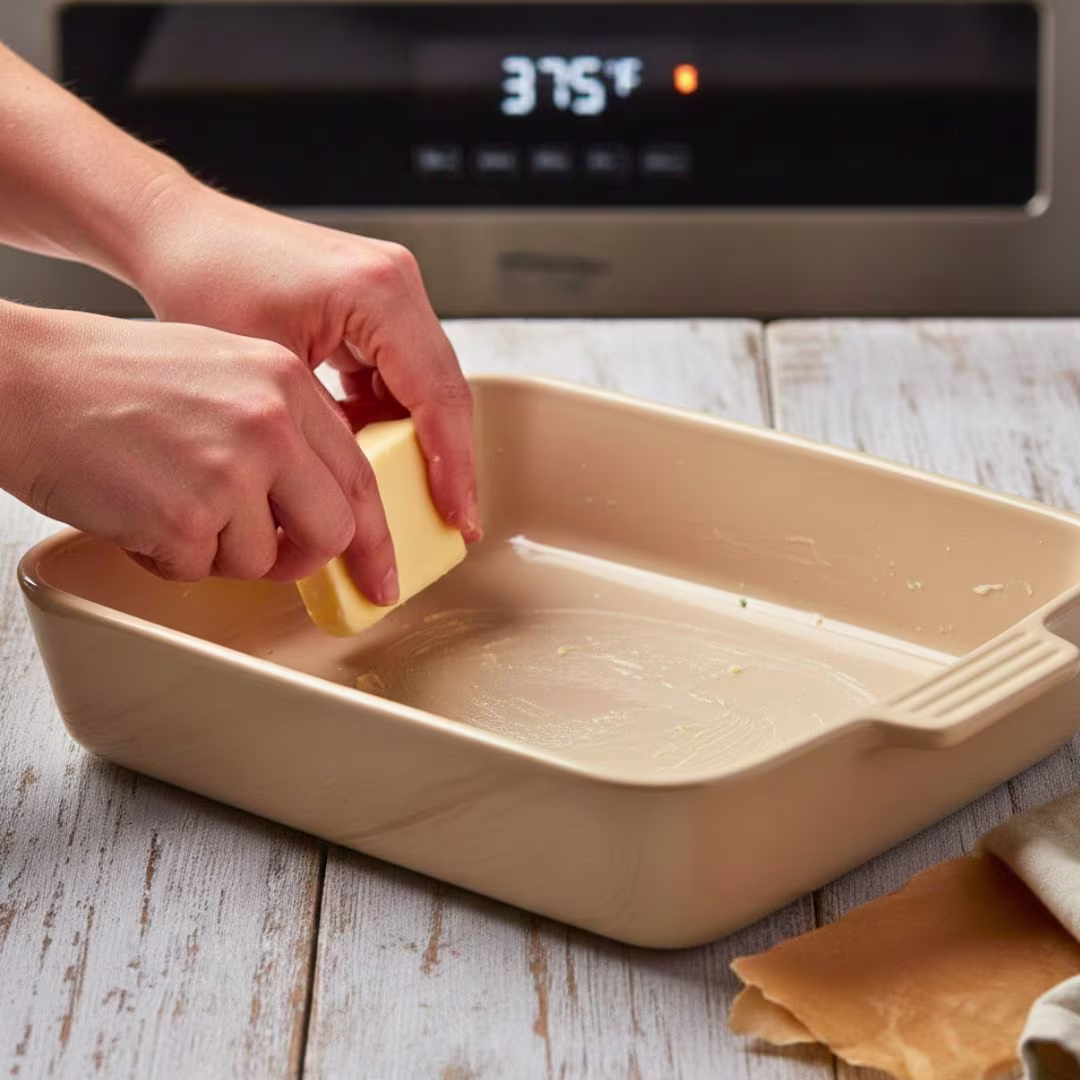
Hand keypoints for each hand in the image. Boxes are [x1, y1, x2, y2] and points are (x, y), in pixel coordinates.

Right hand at [0, 304, 399, 598]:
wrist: (25, 380)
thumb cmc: (112, 377)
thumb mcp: (224, 372)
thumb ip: (284, 428)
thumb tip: (321, 500)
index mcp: (285, 382)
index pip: (360, 475)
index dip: (376, 535)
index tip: (381, 574)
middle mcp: (270, 422)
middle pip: (333, 530)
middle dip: (302, 556)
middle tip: (270, 554)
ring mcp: (231, 468)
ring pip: (264, 560)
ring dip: (220, 552)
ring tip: (172, 504)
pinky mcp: (186, 514)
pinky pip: (202, 570)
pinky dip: (171, 557)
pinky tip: (140, 512)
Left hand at [132, 180, 480, 543]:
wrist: (181, 233)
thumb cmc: (205, 279)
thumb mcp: (268, 372)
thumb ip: (325, 429)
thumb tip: (360, 493)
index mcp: (378, 292)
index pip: (438, 395)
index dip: (453, 465)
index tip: (458, 516)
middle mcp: (397, 283)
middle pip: (446, 391)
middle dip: (450, 462)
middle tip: (454, 522)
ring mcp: (391, 291)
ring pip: (429, 386)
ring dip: (424, 443)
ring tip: (418, 501)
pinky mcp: (376, 306)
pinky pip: (401, 374)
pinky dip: (392, 418)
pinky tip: (377, 456)